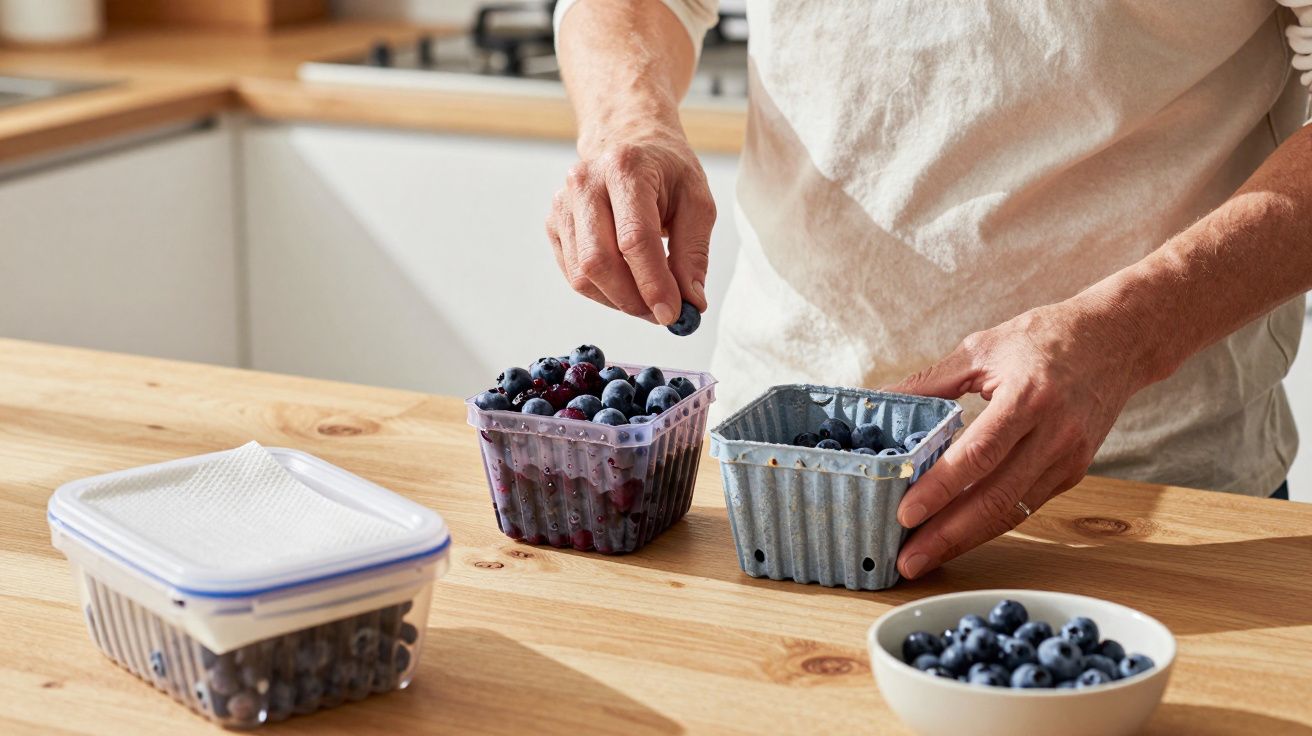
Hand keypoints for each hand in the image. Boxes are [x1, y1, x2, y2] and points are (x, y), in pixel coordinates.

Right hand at [546, 127, 714, 323]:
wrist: (627, 139)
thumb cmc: (665, 169)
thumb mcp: (696, 201)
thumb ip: (693, 253)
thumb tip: (691, 302)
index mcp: (625, 169)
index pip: (634, 239)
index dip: (653, 283)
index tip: (673, 313)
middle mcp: (586, 183)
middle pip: (599, 261)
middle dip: (633, 299)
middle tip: (662, 314)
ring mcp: (563, 203)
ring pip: (582, 275)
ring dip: (618, 300)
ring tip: (648, 299)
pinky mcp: (555, 223)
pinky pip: (573, 274)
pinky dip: (602, 291)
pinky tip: (627, 285)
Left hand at [885, 297, 1152, 578]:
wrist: (1119, 339)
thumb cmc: (1046, 337)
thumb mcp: (983, 347)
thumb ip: (931, 379)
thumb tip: (881, 396)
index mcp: (1028, 397)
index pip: (978, 454)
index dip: (941, 488)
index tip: (906, 515)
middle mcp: (1053, 434)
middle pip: (995, 497)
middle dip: (946, 535)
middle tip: (907, 562)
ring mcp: (1067, 458)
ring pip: (1011, 512)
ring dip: (965, 541)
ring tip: (924, 560)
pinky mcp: (1073, 472)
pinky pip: (1025, 506)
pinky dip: (989, 525)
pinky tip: (957, 537)